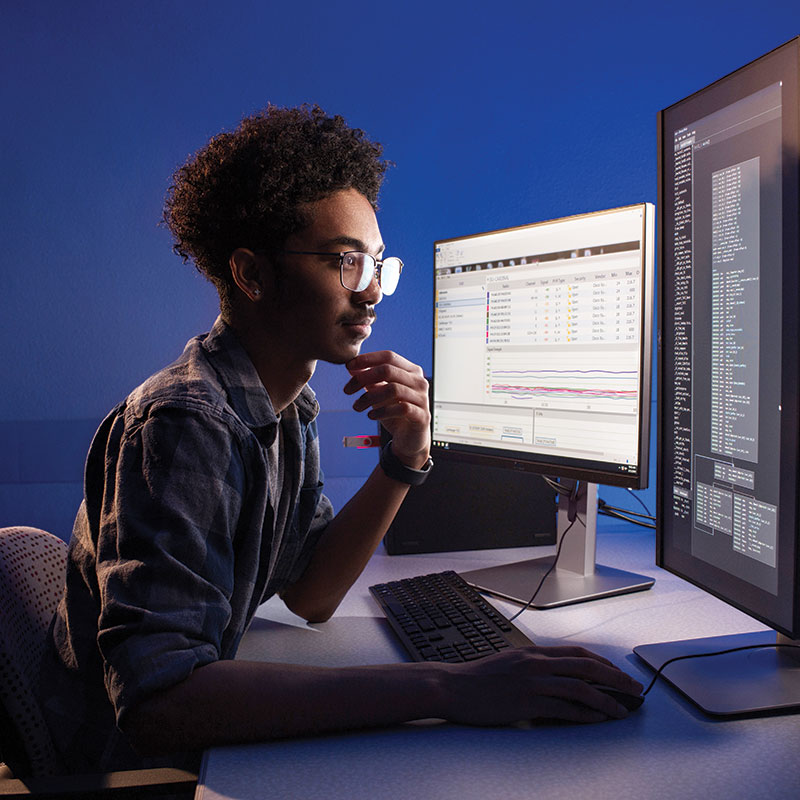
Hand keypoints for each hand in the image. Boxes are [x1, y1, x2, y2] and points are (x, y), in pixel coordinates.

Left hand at [344, 351, 430, 468]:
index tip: (349, 366)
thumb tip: (351, 366)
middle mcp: (419, 382)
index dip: (367, 359)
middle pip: (388, 370)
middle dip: (363, 378)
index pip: (389, 356)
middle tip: (347, 389)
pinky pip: (401, 408)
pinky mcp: (422, 416)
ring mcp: (422, 398)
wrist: (410, 439)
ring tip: (356, 406)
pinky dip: (382, 411)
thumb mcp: (379, 393)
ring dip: (369, 397)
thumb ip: (368, 379)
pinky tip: (371, 415)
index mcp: (410, 371)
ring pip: (393, 389)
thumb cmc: (395, 413)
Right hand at [438, 645, 643, 724]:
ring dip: (606, 700)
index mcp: (532, 652)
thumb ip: (531, 665)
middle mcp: (536, 663)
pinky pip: (563, 709)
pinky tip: (596, 719)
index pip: (576, 653)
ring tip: (622, 709)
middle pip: (586, 667)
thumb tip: (552, 674)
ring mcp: (532, 682)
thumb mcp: (508, 662)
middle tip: (633, 689)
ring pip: (580, 688)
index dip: (602, 663)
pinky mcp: (527, 703)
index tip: (617, 673)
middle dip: (614, 678)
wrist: (453, 686)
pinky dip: (584, 715)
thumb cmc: (477, 678)